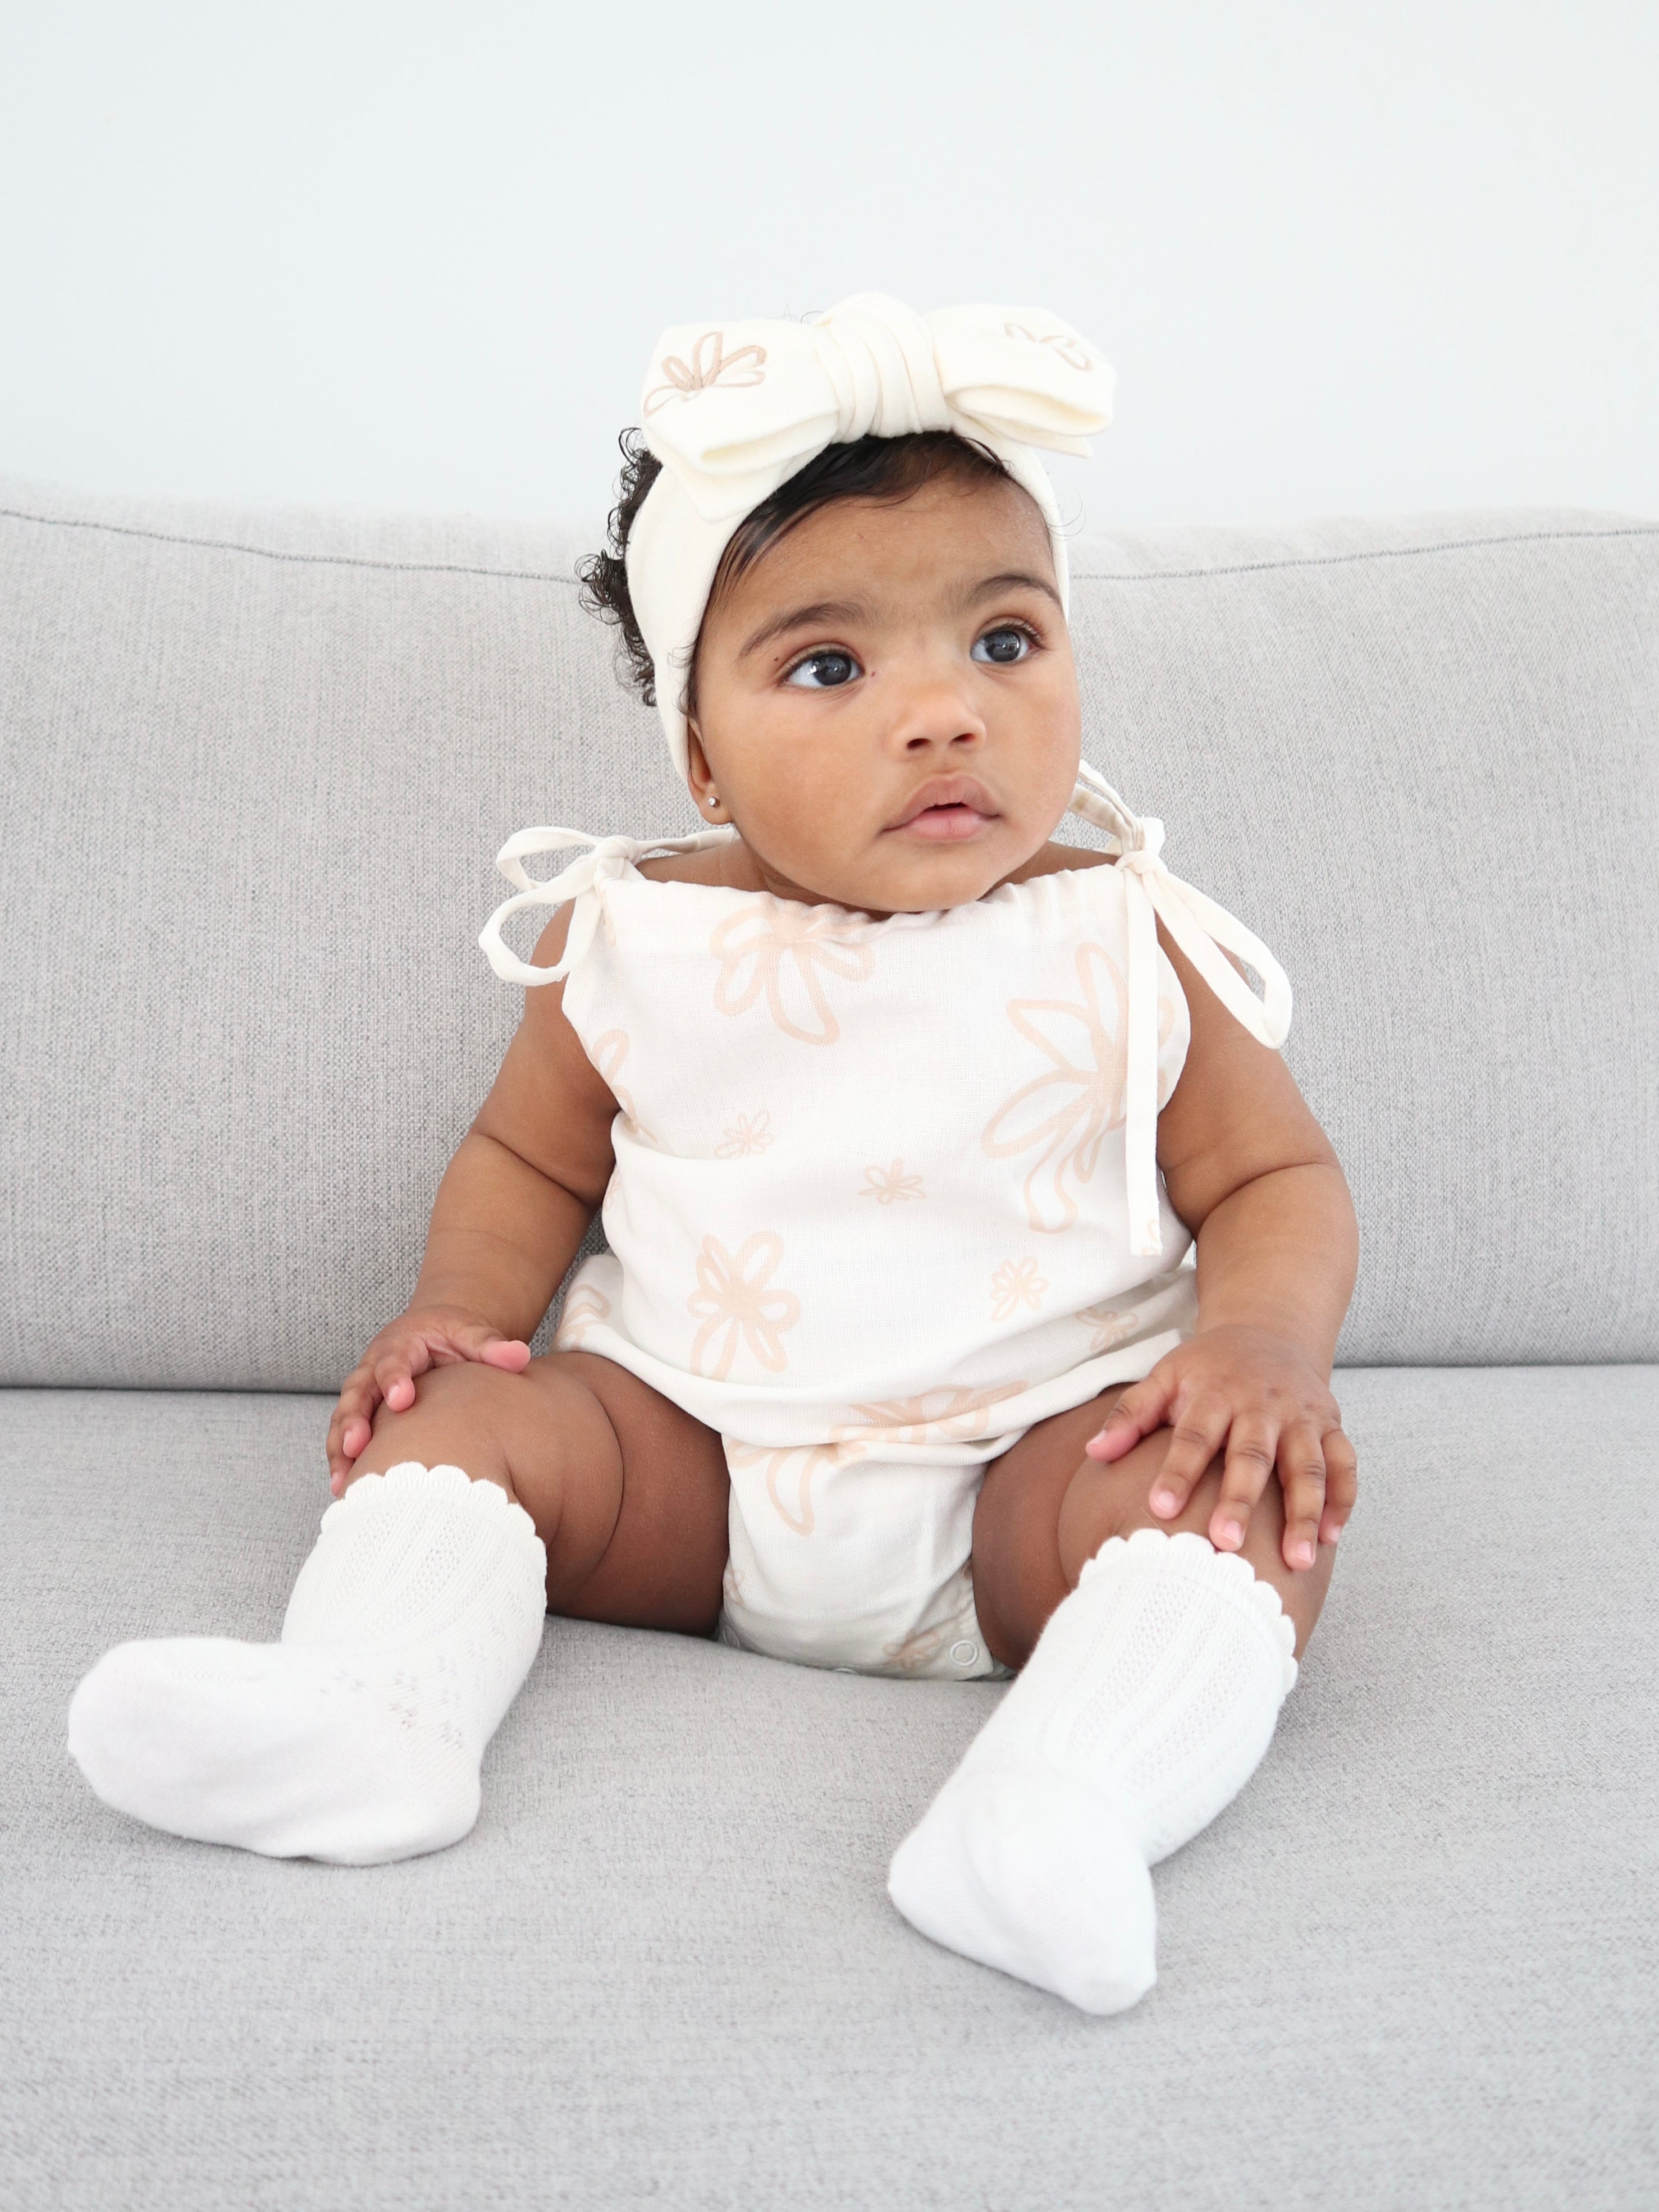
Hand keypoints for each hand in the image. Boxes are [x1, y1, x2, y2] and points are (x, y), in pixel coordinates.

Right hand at [325, 1307, 531, 1494]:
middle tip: (358, 1444)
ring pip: (344, 1418)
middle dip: (354, 1419)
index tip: (402, 1400)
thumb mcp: (470, 1333)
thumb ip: (490, 1345)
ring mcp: (365, 1393)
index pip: (393, 1361)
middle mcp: (373, 1368)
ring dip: (341, 1448)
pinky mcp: (363, 1415)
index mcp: (400, 1345)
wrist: (434, 1336)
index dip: (394, 1379)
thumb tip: (520, 1356)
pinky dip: (342, 1462)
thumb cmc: (453, 1337)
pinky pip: (345, 1438)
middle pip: (357, 1393)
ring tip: (345, 1481)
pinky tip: (346, 1489)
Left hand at [1084, 1324, 1356, 1570]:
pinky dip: (1343, 1500)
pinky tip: (1332, 1538)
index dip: (1178, 1471)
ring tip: (1297, 1561)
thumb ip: (1131, 1413)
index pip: (1194, 1435)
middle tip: (1226, 1544)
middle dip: (1241, 1499)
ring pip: (1308, 1466)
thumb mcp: (1166, 1376)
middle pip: (1253, 1455)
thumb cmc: (1208, 1367)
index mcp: (1216, 1392)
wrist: (1269, 1331)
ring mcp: (1302, 1416)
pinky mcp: (1331, 1425)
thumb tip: (1093, 1452)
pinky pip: (1345, 1464)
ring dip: (1305, 1512)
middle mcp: (1263, 1405)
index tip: (1159, 1508)